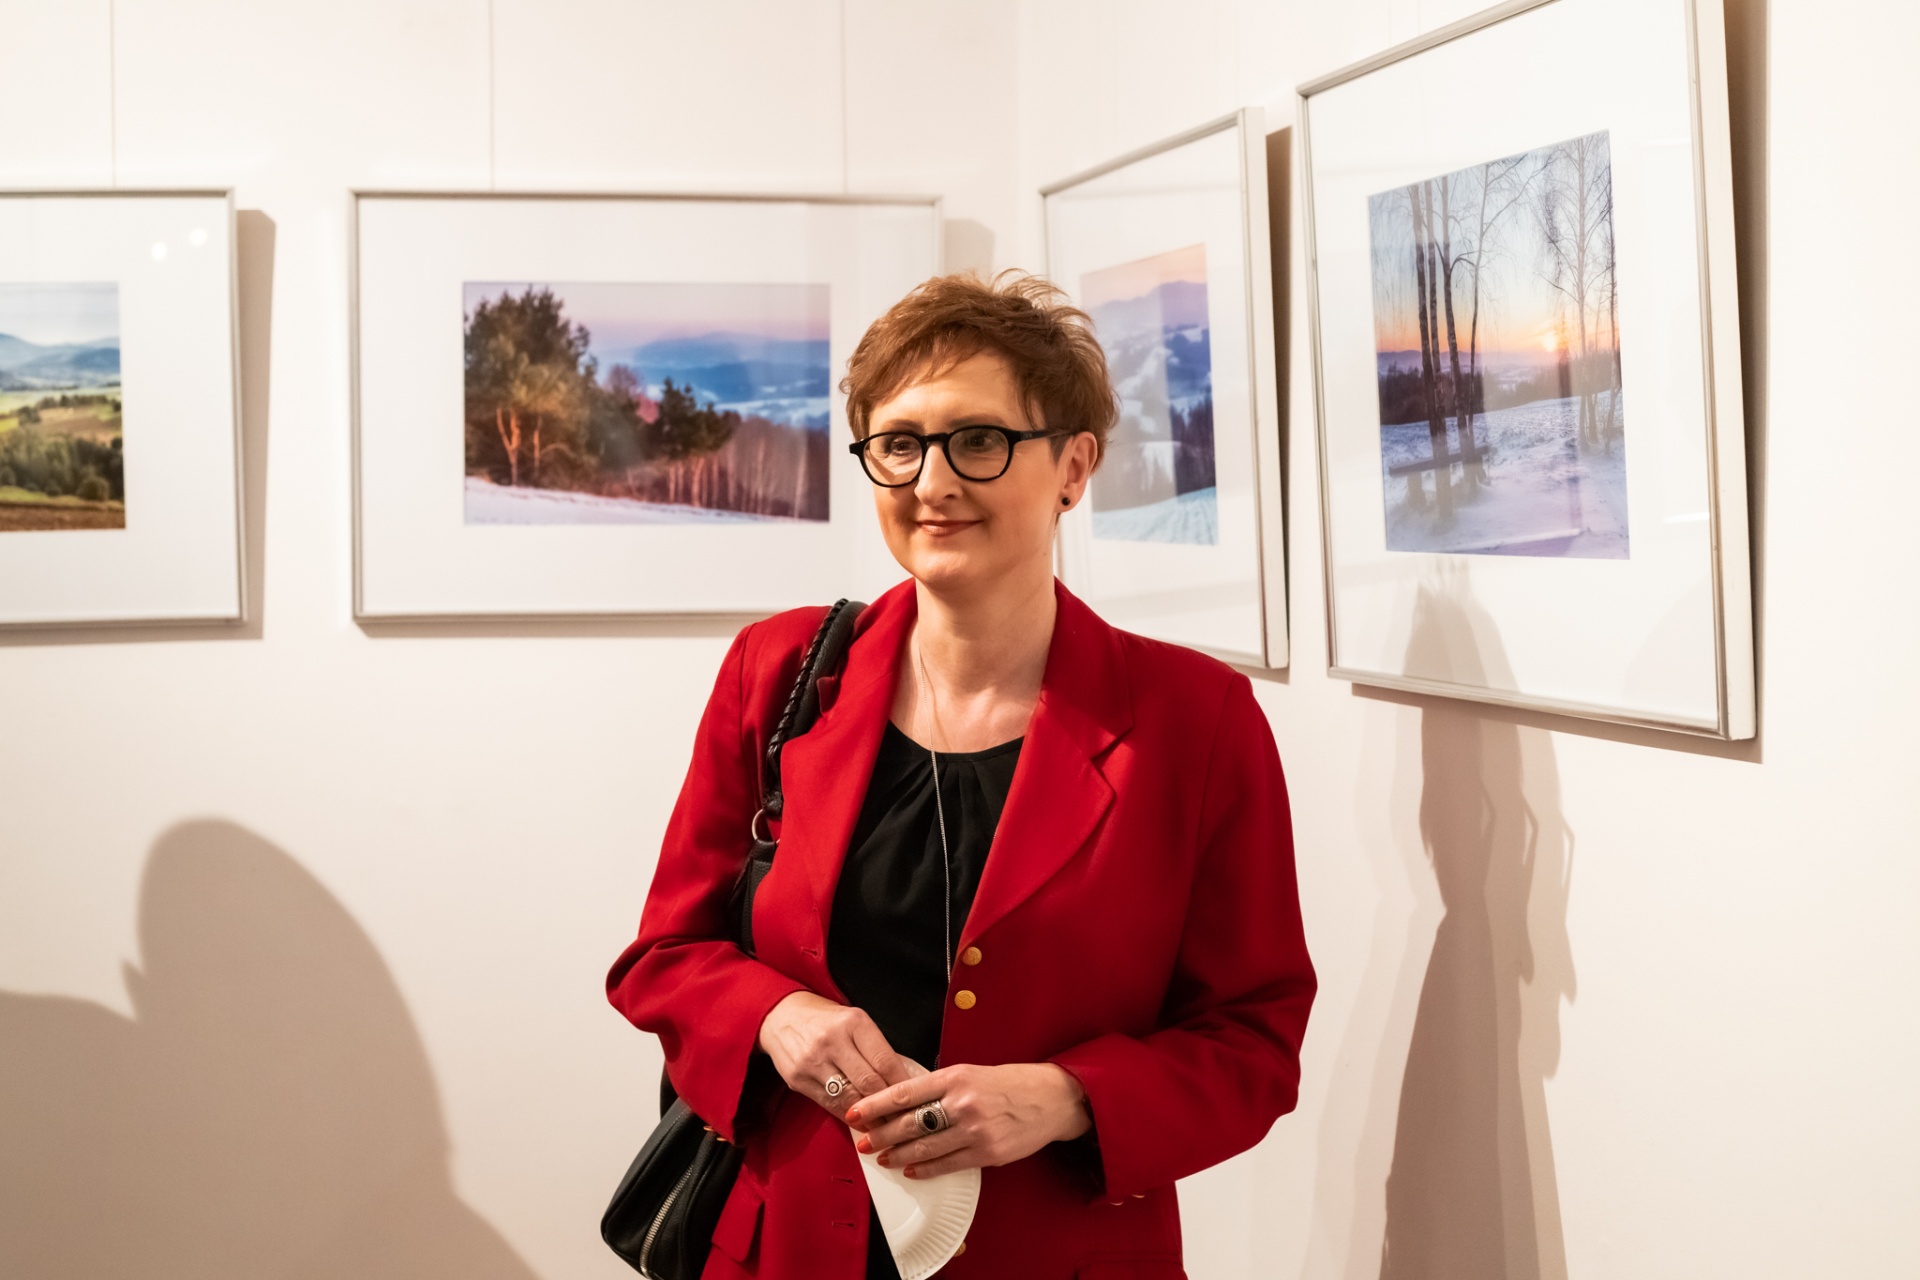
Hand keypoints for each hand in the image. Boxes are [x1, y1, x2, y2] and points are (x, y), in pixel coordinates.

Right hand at [756, 991, 913, 1119]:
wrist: (781, 1015)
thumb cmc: (827, 1020)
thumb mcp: (855, 1022)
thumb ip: (876, 1048)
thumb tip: (902, 1081)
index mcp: (853, 1022)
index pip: (885, 1061)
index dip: (901, 1086)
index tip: (913, 1100)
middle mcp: (832, 1040)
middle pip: (869, 1083)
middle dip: (888, 1106)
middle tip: (903, 1119)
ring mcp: (812, 1061)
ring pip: (849, 1099)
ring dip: (870, 1117)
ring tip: (885, 1126)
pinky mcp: (798, 1079)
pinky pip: (829, 1105)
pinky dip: (848, 1116)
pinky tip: (860, 1121)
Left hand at [844, 1062, 1091, 1178]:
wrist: (1051, 1099)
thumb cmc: (1008, 1083)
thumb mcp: (971, 1073)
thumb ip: (940, 1086)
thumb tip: (902, 1102)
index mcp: (956, 1077)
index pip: (904, 1091)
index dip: (876, 1105)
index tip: (856, 1113)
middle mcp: (963, 1102)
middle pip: (910, 1122)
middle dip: (881, 1134)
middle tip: (862, 1141)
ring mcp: (975, 1130)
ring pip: (925, 1147)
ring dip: (898, 1154)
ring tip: (881, 1157)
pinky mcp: (988, 1153)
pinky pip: (947, 1164)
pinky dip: (925, 1169)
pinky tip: (911, 1169)